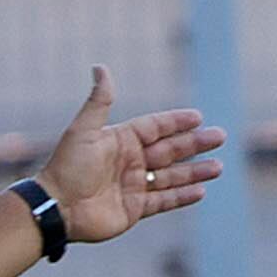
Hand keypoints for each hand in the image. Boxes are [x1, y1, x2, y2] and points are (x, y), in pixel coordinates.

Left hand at [34, 66, 226, 244]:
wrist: (57, 207)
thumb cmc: (67, 167)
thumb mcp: (83, 130)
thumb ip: (99, 101)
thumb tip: (101, 67)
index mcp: (121, 140)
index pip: (155, 128)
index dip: (176, 122)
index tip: (198, 117)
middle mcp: (130, 161)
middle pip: (170, 150)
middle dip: (195, 144)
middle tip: (219, 137)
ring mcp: (134, 186)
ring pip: (172, 176)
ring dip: (195, 171)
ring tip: (218, 167)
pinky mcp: (135, 209)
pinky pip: (164, 200)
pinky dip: (182, 196)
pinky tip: (200, 191)